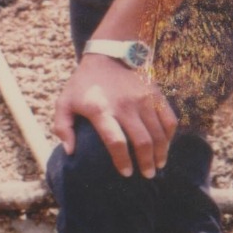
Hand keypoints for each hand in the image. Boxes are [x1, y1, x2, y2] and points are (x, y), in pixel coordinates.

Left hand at [53, 54, 176, 178]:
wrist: (107, 56)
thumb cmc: (82, 85)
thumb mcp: (64, 103)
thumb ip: (62, 128)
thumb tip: (70, 152)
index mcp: (101, 110)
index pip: (116, 141)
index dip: (122, 160)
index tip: (126, 173)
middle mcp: (125, 106)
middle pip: (142, 141)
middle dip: (146, 162)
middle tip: (146, 175)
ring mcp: (144, 100)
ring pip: (159, 133)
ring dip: (161, 153)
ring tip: (158, 166)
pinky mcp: (156, 95)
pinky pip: (169, 119)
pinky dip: (170, 136)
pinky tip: (166, 146)